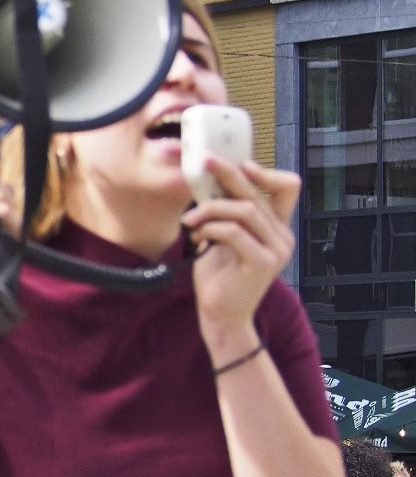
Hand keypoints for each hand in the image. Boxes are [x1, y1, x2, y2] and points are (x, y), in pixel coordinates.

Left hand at [181, 158, 299, 359]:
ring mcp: (276, 249)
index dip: (266, 171)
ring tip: (189, 220)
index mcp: (275, 227)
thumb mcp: (221, 238)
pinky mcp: (263, 263)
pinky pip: (234, 233)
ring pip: (245, 210)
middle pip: (258, 193)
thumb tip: (207, 183)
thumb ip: (224, 215)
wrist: (221, 315)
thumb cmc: (219, 277)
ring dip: (211, 209)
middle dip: (229, 173)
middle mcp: (281, 235)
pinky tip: (197, 236)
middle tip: (204, 161)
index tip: (239, 163)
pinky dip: (211, 229)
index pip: (287, 187)